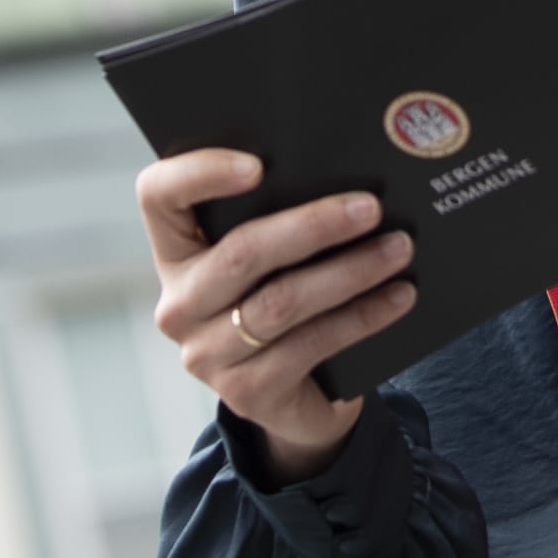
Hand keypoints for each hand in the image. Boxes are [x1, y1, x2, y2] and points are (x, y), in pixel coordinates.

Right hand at [138, 151, 417, 483]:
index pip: (158, 197)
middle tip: (370, 207)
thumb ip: (282, 215)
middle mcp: (179, 304)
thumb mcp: (272, 257)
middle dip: (312, 226)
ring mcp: (206, 354)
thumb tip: (349, 174)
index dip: (199, 173)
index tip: (259, 163)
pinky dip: (362, 316)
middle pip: (240, 254)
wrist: (297, 394)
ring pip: (282, 301)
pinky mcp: (247, 393)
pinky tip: (399, 295)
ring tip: (399, 248)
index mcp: (176, 251)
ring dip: (350, 271)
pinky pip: (311, 344)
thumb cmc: (284, 295)